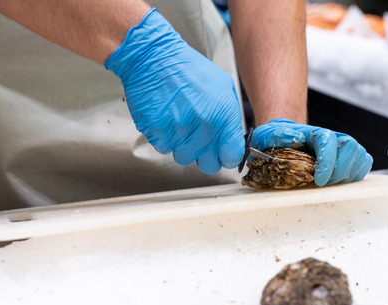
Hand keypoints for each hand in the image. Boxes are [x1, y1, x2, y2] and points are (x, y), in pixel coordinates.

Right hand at [105, 8, 244, 173]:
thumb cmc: (190, 70)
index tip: (221, 152)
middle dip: (204, 155)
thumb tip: (234, 143)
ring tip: (178, 122)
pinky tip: (164, 119)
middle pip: (208, 165)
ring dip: (181, 146)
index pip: (231, 156)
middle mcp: (204, 125)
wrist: (154, 55)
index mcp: (224, 115)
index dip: (226, 156)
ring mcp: (180, 129)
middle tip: (196, 138)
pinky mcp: (158, 130)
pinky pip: (164, 148)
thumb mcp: (223, 86)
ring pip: (184, 158)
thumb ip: (230, 117)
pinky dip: (163, 138)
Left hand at [251, 119, 372, 185]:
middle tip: (322, 184)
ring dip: (347, 175)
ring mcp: (343, 147)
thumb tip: (292, 139)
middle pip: (350, 147)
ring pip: (360, 156)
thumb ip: (276, 136)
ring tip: (329, 182)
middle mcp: (333, 137)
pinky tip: (339, 180)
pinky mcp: (350, 157)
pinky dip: (356, 174)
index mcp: (314, 132)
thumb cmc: (277, 139)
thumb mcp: (268, 135)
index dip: (328, 162)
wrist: (286, 139)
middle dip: (339, 171)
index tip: (318, 180)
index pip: (328, 140)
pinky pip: (364, 163)